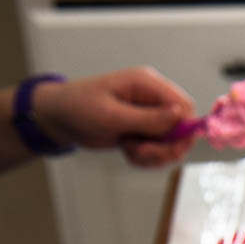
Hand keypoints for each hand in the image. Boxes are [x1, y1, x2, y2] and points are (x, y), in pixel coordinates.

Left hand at [32, 68, 197, 166]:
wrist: (60, 118)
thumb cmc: (79, 109)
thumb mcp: (112, 116)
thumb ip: (148, 118)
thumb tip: (180, 115)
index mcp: (146, 84)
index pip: (184, 105)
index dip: (183, 129)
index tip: (166, 147)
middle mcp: (152, 98)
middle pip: (182, 128)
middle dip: (166, 147)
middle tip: (141, 153)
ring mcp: (149, 115)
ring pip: (171, 143)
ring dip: (154, 155)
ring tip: (130, 152)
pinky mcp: (144, 131)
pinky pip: (158, 151)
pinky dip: (146, 159)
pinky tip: (128, 152)